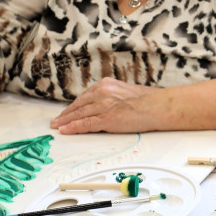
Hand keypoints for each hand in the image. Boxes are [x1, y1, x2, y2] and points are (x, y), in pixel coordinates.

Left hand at [51, 77, 165, 133]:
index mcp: (106, 85)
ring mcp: (104, 105)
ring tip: (57, 126)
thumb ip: (111, 97)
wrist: (158, 106)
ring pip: (79, 114)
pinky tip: (65, 130)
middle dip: (66, 114)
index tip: (67, 112)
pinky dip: (73, 127)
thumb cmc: (147, 101)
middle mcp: (102, 92)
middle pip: (79, 105)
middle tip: (56, 121)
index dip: (74, 106)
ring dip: (65, 121)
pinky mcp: (107, 118)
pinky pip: (85, 124)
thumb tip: (103, 106)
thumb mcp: (124, 92)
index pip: (85, 97)